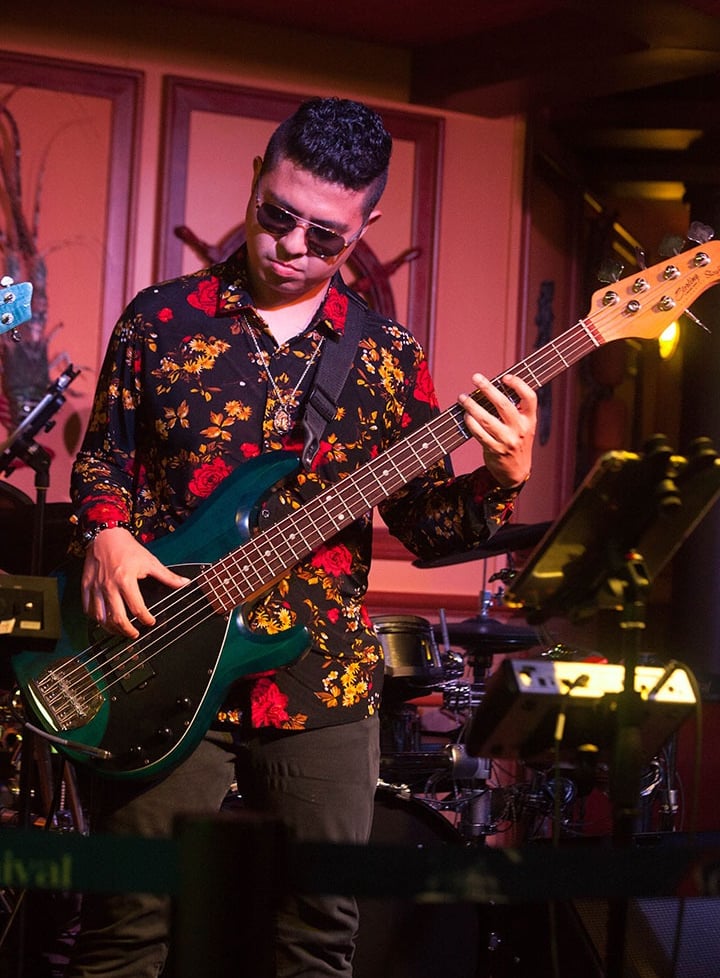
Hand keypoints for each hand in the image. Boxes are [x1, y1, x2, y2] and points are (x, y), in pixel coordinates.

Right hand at [81, 528, 189, 637]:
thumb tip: (184, 583)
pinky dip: (95, 618)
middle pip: (117, 618)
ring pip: (100, 617)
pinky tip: (104, 620)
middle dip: (127, 630)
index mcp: (126, 580)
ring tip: (120, 630)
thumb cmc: (128, 549)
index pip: (137, 608)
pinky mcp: (86, 586)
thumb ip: (167, 576)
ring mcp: (96, 587)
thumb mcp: (150, 561)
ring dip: (111, 628)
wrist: (106, 536)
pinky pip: (87, 608)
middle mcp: (109, 586)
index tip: (150, 621)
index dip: (146, 619)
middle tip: (134, 634)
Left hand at [459, 372, 536, 487]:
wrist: (517, 471)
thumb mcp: (524, 426)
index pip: (530, 397)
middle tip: (476, 377)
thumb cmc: (517, 442)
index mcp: (530, 420)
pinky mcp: (495, 450)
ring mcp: (507, 440)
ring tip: (462, 397)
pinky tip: (465, 415)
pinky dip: (471, 423)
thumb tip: (492, 388)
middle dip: (488, 389)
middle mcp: (520, 429)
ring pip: (487, 419)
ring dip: (472, 406)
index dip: (519, 385)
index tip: (505, 377)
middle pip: (503, 404)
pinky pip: (479, 434)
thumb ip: (515, 410)